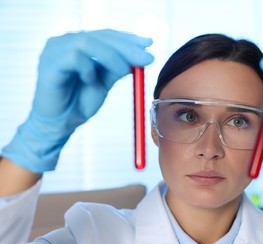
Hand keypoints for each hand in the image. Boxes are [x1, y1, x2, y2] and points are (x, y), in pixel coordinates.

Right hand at [2, 29, 153, 172]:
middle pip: (100, 36)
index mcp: (79, 43)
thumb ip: (118, 67)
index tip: (149, 43)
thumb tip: (141, 56)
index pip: (106, 34)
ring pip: (89, 42)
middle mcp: (66, 41)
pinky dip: (88, 67)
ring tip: (123, 71)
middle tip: (147, 58)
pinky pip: (74, 57)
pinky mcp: (49, 63)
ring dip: (112, 56)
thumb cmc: (80, 102)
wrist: (61, 125)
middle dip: (127, 47)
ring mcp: (55, 50)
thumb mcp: (105, 81)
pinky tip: (90, 80)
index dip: (128, 38)